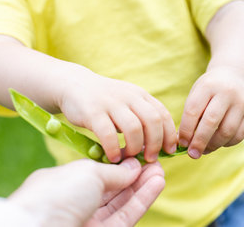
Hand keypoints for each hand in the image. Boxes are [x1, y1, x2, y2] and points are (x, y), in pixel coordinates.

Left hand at [8, 158, 164, 226]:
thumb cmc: (55, 196)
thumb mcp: (86, 172)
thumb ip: (114, 170)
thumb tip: (134, 166)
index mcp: (63, 183)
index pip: (98, 171)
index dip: (121, 162)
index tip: (140, 153)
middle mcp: (75, 203)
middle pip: (113, 187)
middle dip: (136, 173)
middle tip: (155, 160)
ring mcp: (89, 221)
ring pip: (122, 202)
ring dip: (143, 186)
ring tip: (160, 171)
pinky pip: (126, 215)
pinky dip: (143, 200)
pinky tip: (157, 183)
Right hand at [58, 69, 176, 162]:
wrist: (74, 85)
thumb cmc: (106, 102)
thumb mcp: (128, 103)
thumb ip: (143, 118)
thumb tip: (160, 145)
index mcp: (141, 95)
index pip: (163, 114)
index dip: (169, 134)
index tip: (169, 151)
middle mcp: (129, 97)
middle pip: (152, 120)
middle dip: (155, 143)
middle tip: (151, 158)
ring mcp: (111, 103)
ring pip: (133, 127)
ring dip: (135, 147)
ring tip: (131, 158)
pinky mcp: (93, 111)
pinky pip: (108, 133)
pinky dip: (113, 148)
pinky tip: (113, 158)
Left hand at [178, 66, 243, 158]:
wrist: (235, 77)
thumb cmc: (210, 90)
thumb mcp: (198, 94)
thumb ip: (191, 116)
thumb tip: (186, 144)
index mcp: (208, 85)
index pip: (193, 110)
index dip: (186, 130)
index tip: (182, 143)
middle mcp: (227, 92)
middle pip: (211, 122)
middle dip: (200, 141)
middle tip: (192, 154)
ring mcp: (242, 102)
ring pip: (227, 131)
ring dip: (214, 145)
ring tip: (205, 150)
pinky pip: (239, 135)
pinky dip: (227, 144)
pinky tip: (219, 143)